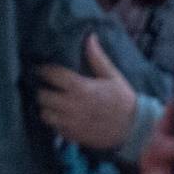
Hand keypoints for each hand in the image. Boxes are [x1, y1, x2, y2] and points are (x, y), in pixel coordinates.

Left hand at [37, 33, 138, 150]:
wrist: (133, 129)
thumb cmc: (122, 100)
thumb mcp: (112, 76)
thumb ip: (97, 57)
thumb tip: (90, 37)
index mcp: (81, 88)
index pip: (52, 75)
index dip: (43, 70)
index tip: (41, 68)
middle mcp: (72, 105)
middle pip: (43, 96)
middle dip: (42, 90)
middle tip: (46, 87)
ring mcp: (70, 123)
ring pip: (44, 114)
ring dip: (45, 107)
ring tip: (51, 103)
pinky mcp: (72, 136)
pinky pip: (54, 127)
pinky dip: (54, 121)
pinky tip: (60, 115)